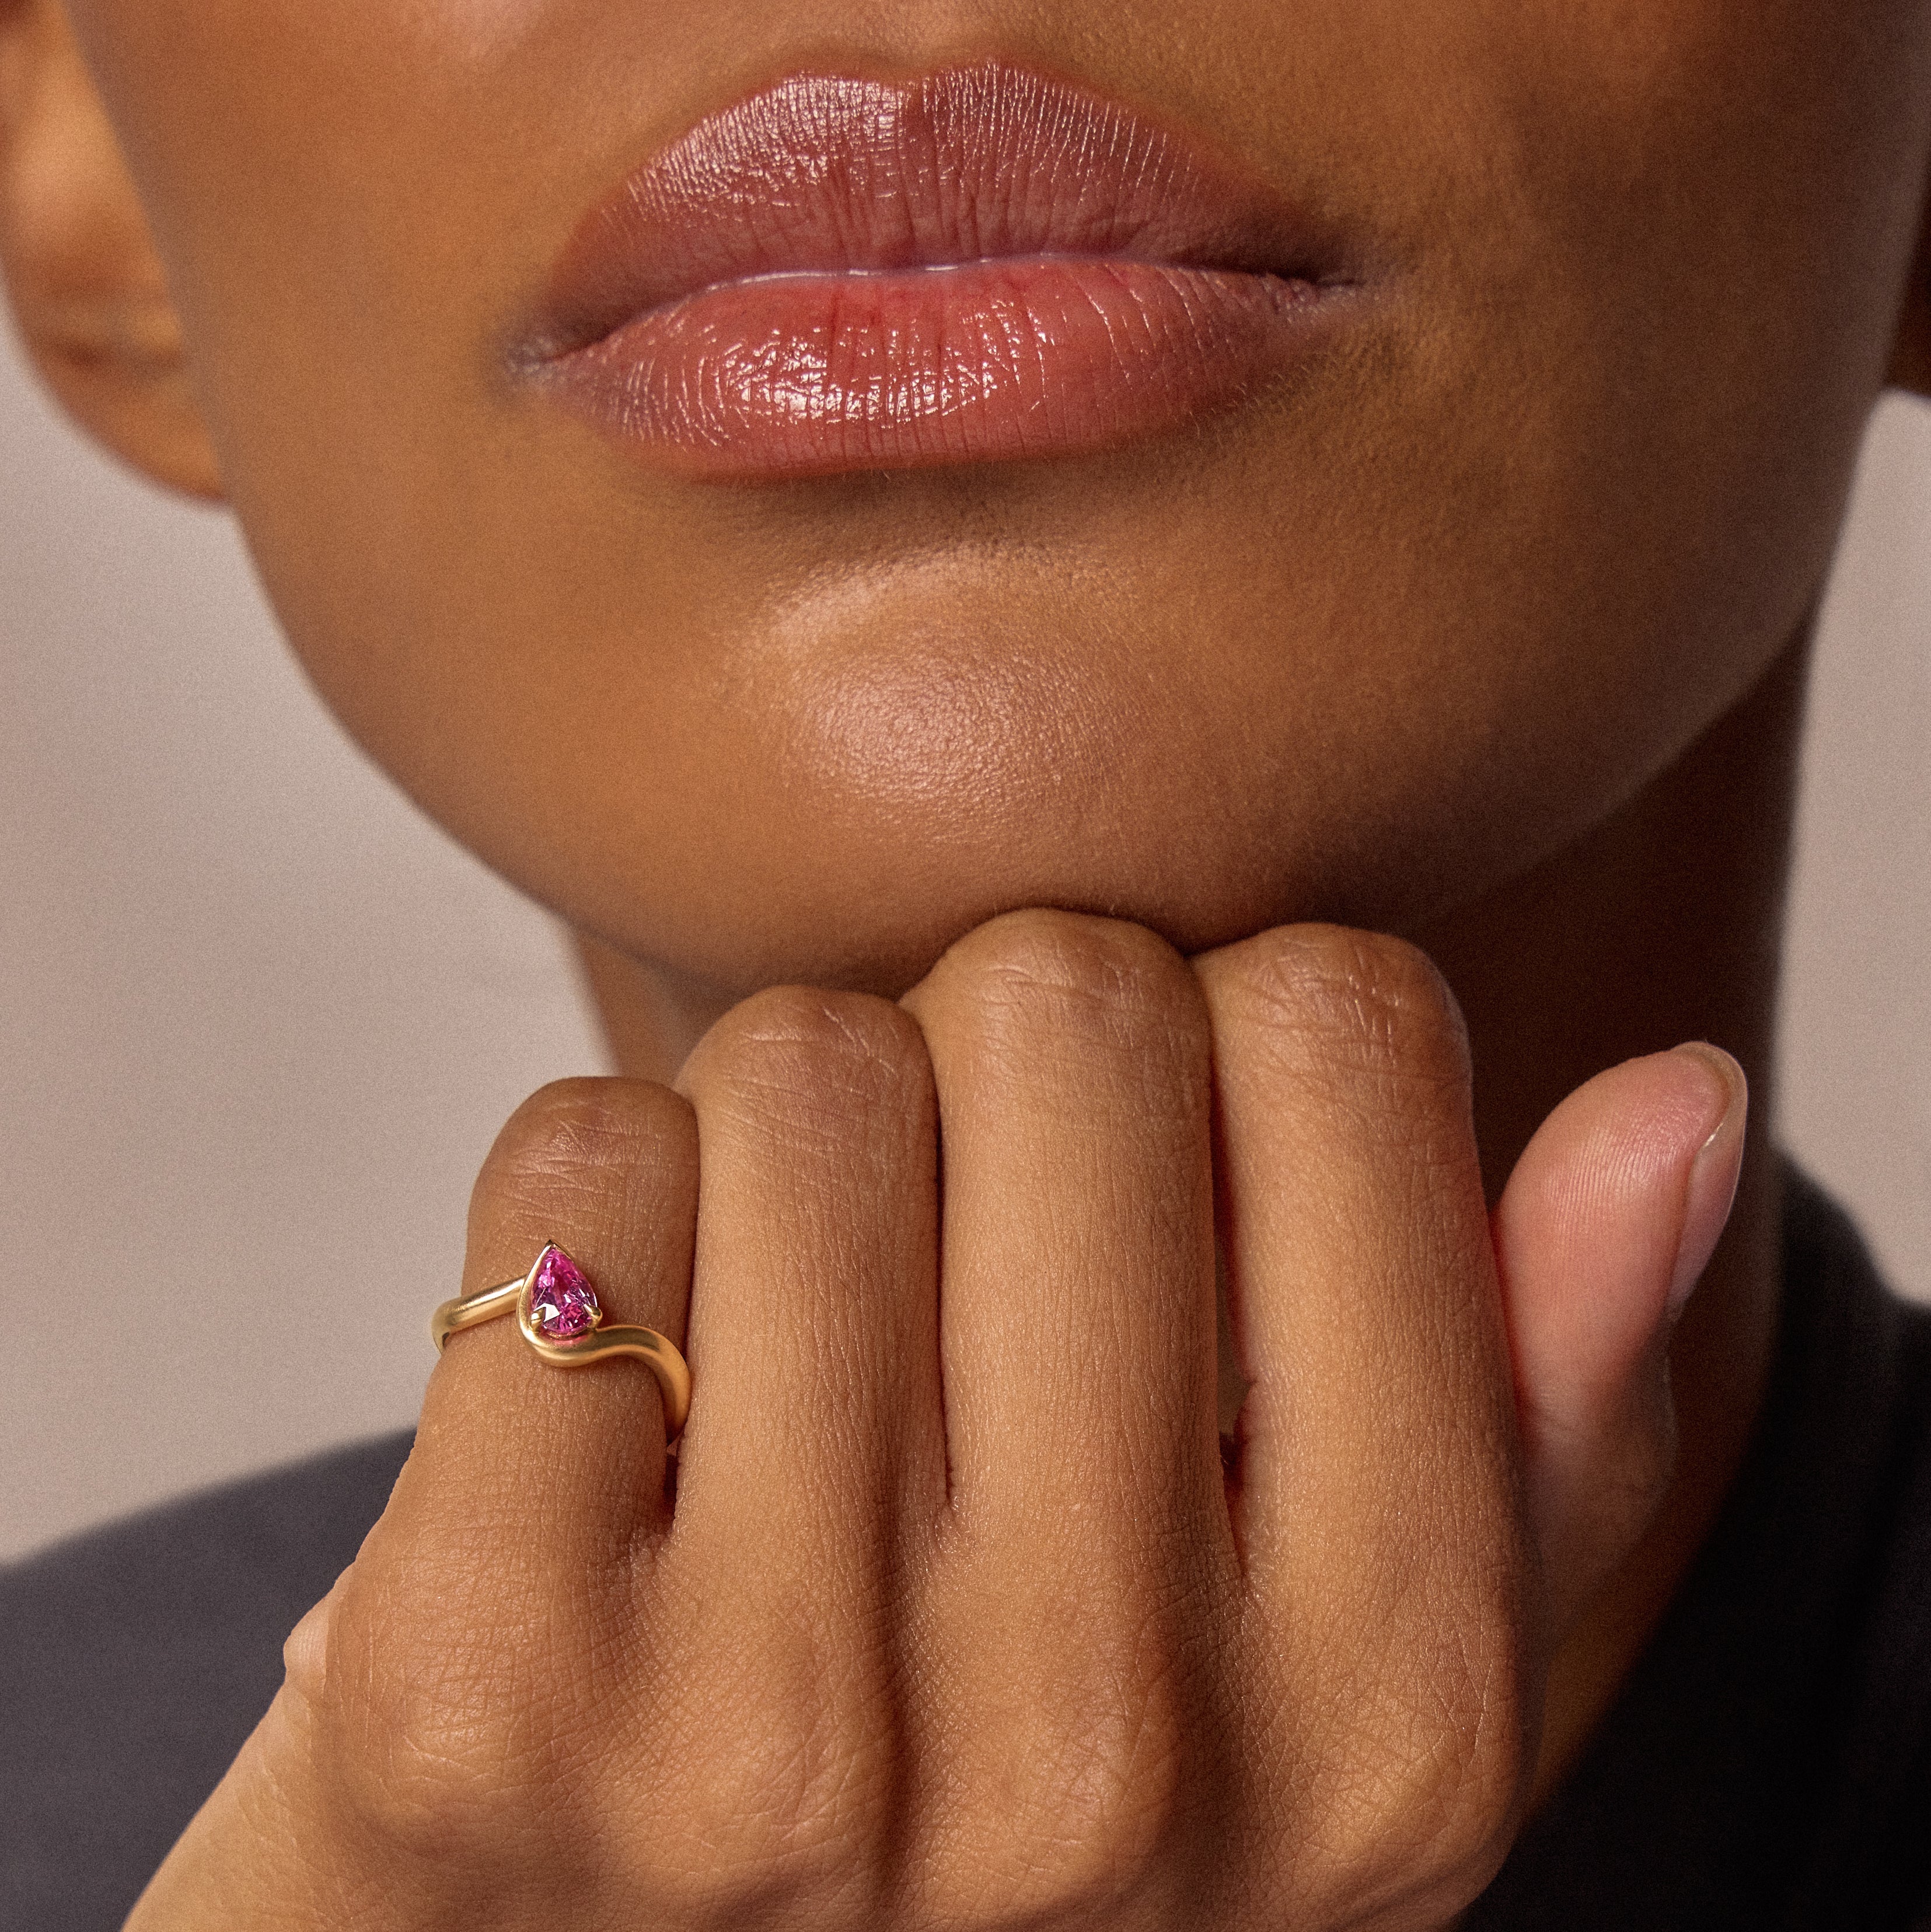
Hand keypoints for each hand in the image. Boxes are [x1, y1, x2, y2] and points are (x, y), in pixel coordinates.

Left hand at [127, 913, 1742, 1930]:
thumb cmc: (1006, 1800)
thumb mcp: (1340, 1663)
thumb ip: (1535, 1399)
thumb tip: (1675, 1107)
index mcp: (1388, 1713)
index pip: (1342, 1025)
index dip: (1219, 1045)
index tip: (1148, 1191)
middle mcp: (1109, 1749)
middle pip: (1064, 996)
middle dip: (991, 1068)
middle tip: (941, 1273)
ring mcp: (785, 1743)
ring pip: (807, 1060)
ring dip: (784, 1141)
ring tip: (781, 1354)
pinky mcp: (483, 1695)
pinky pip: (574, 1163)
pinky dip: (588, 1212)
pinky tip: (616, 1408)